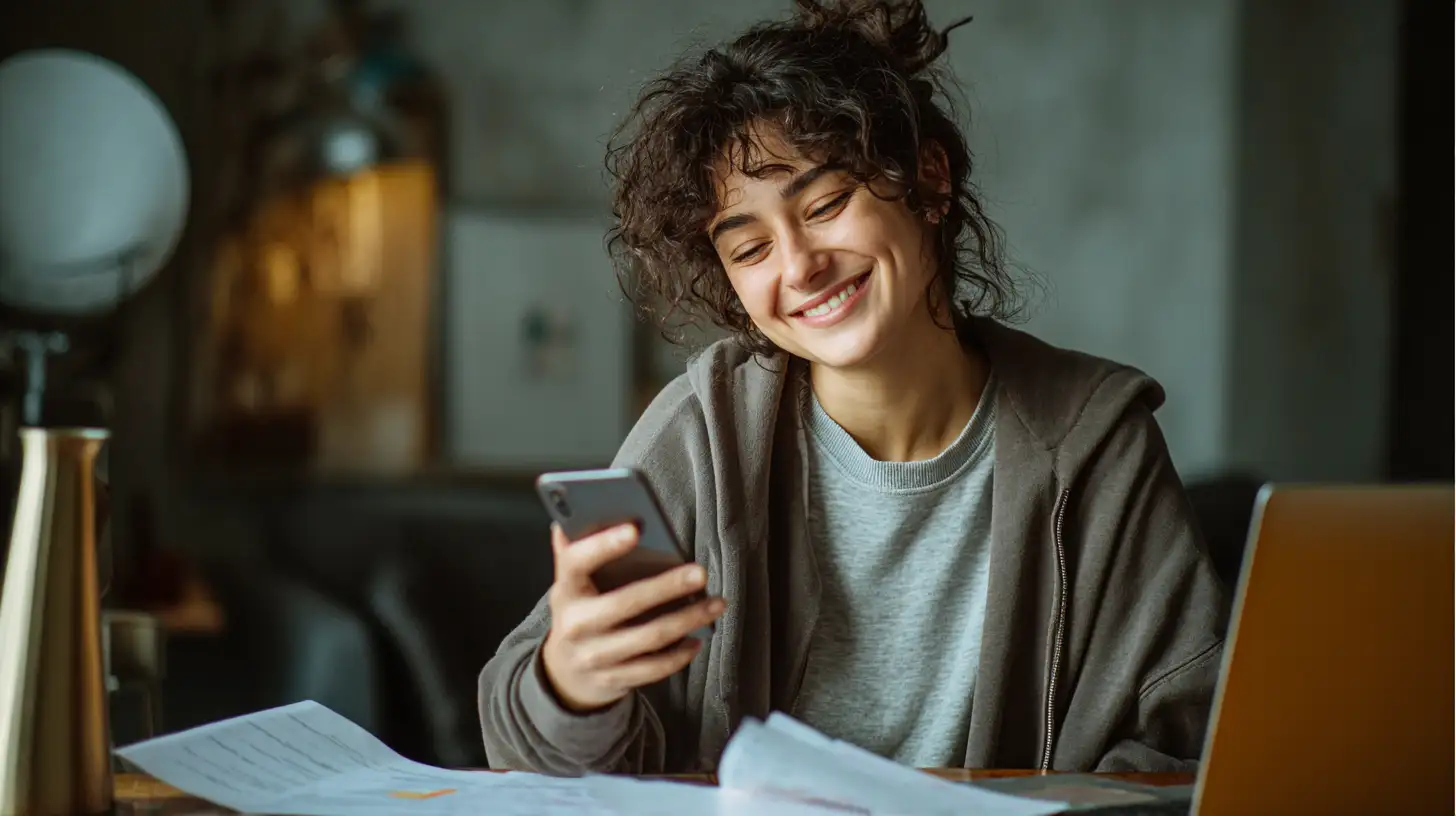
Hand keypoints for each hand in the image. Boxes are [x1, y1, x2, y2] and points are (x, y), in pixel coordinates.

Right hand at [540, 523, 724, 712]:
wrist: (564, 673)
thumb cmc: (579, 611)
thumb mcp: (572, 583)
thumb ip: (574, 551)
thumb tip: (570, 517)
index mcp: (566, 590)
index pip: (578, 562)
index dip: (604, 545)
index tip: (635, 529)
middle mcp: (576, 625)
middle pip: (625, 603)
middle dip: (667, 587)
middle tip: (700, 572)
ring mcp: (595, 656)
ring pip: (649, 637)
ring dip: (688, 619)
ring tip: (716, 603)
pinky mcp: (614, 679)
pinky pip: (653, 668)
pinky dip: (680, 654)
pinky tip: (698, 637)